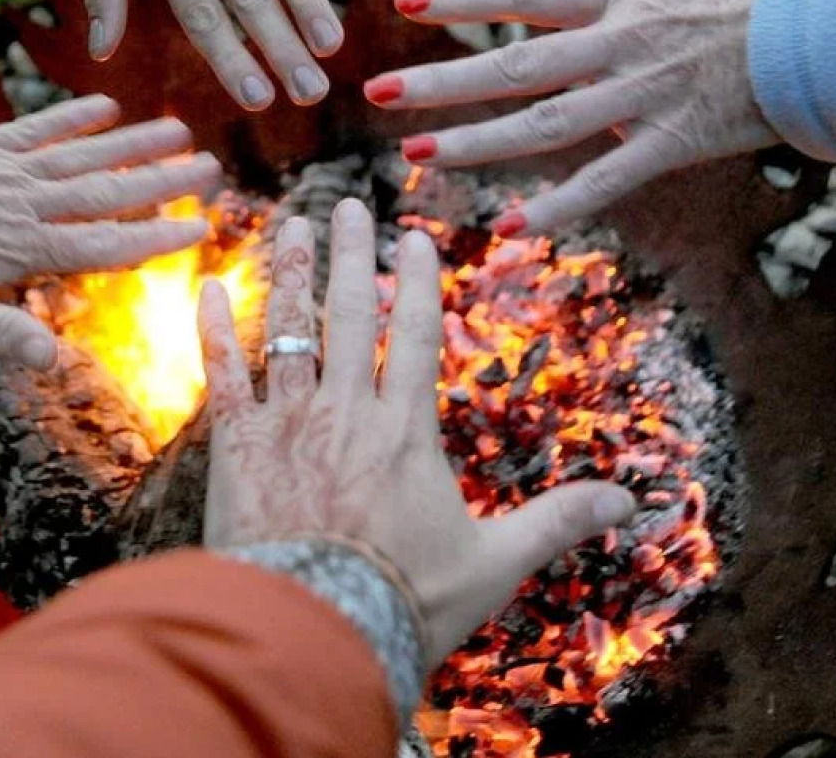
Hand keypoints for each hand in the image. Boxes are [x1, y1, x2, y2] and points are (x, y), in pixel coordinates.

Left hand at [0, 95, 218, 367]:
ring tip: (179, 130)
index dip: (156, 238)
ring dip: (133, 143)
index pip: (106, 246)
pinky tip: (105, 107)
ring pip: (84, 156)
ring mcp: (11, 171)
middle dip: (163, 181)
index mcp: (26, 249)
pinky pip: (39, 128)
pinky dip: (72, 116)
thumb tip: (52, 361)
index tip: (200, 228)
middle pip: (108, 193)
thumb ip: (1, 334)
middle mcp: (29, 205)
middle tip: (211, 167)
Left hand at [199, 198, 634, 664]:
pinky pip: (223, 375)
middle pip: (351, 315)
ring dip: (292, 274)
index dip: (417, 281)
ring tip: (295, 226)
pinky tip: (207, 289)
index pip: (417, 335)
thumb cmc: (406, 601)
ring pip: (288, 331)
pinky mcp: (236, 448)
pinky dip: (214, 330)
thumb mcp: (495, 563)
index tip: (414, 236)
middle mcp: (347, 411)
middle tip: (348, 205)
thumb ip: (556, 521)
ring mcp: (287, 423)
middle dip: (352, 255)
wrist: (315, 631)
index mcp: (407, 431)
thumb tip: (628, 502)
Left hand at [364, 0, 785, 235]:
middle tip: (376, 92)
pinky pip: (607, 179)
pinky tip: (511, 227)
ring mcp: (644, 95)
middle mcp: (619, 44)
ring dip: (477, 142)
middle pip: (515, 63)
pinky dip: (560, 206)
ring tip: (417, 157)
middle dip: (443, 78)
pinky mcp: (676, 141)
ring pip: (544, 124)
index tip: (406, 3)